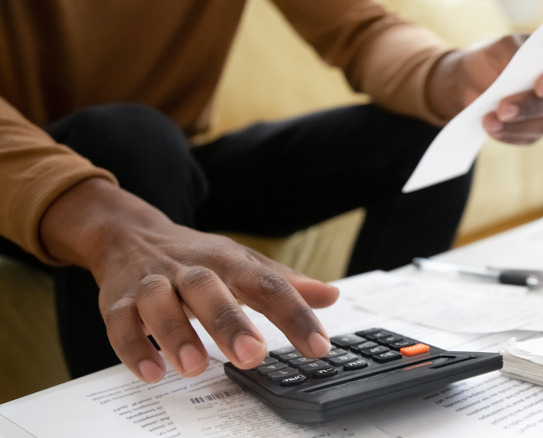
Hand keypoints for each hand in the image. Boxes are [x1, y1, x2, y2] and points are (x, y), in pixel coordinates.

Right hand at [40, 178, 338, 381]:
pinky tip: (152, 373)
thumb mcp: (242, 263)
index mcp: (228, 262)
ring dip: (176, 333)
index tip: (318, 346)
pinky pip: (120, 322)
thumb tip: (331, 295)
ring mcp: (151, 283)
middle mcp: (190, 270)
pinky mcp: (117, 301)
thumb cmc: (196, 257)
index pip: (267, 285)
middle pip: (208, 288)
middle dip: (229, 322)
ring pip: (159, 302)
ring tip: (195, 366)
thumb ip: (283, 283)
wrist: (128, 234)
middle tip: (253, 355)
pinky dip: (133, 347)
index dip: (295, 315)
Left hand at [427, 34, 542, 143]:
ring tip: (489, 121)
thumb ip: (512, 51)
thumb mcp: (498, 48)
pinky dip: (508, 134)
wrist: (471, 82)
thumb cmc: (492, 59)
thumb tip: (520, 66)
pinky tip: (490, 127)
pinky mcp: (534, 132)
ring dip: (516, 125)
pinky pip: (527, 138)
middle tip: (503, 108)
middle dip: (530, 106)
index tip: (541, 85)